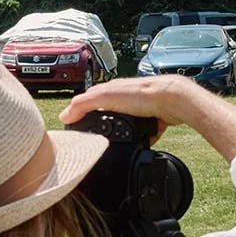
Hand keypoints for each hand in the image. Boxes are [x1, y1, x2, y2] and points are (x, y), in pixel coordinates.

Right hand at [58, 75, 204, 137]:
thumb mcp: (104, 97)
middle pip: (109, 117)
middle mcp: (125, 99)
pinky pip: (144, 133)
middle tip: (99, 143)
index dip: (81, 115)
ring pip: (127, 127)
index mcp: (110, 91)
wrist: (171, 100)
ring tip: (121, 145)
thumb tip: (64, 115)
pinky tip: (141, 144)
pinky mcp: (153, 119)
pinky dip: (142, 139)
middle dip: (106, 130)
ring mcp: (140, 110)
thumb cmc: (141, 94)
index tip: (76, 130)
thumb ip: (83, 104)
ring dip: (125, 136)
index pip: (90, 102)